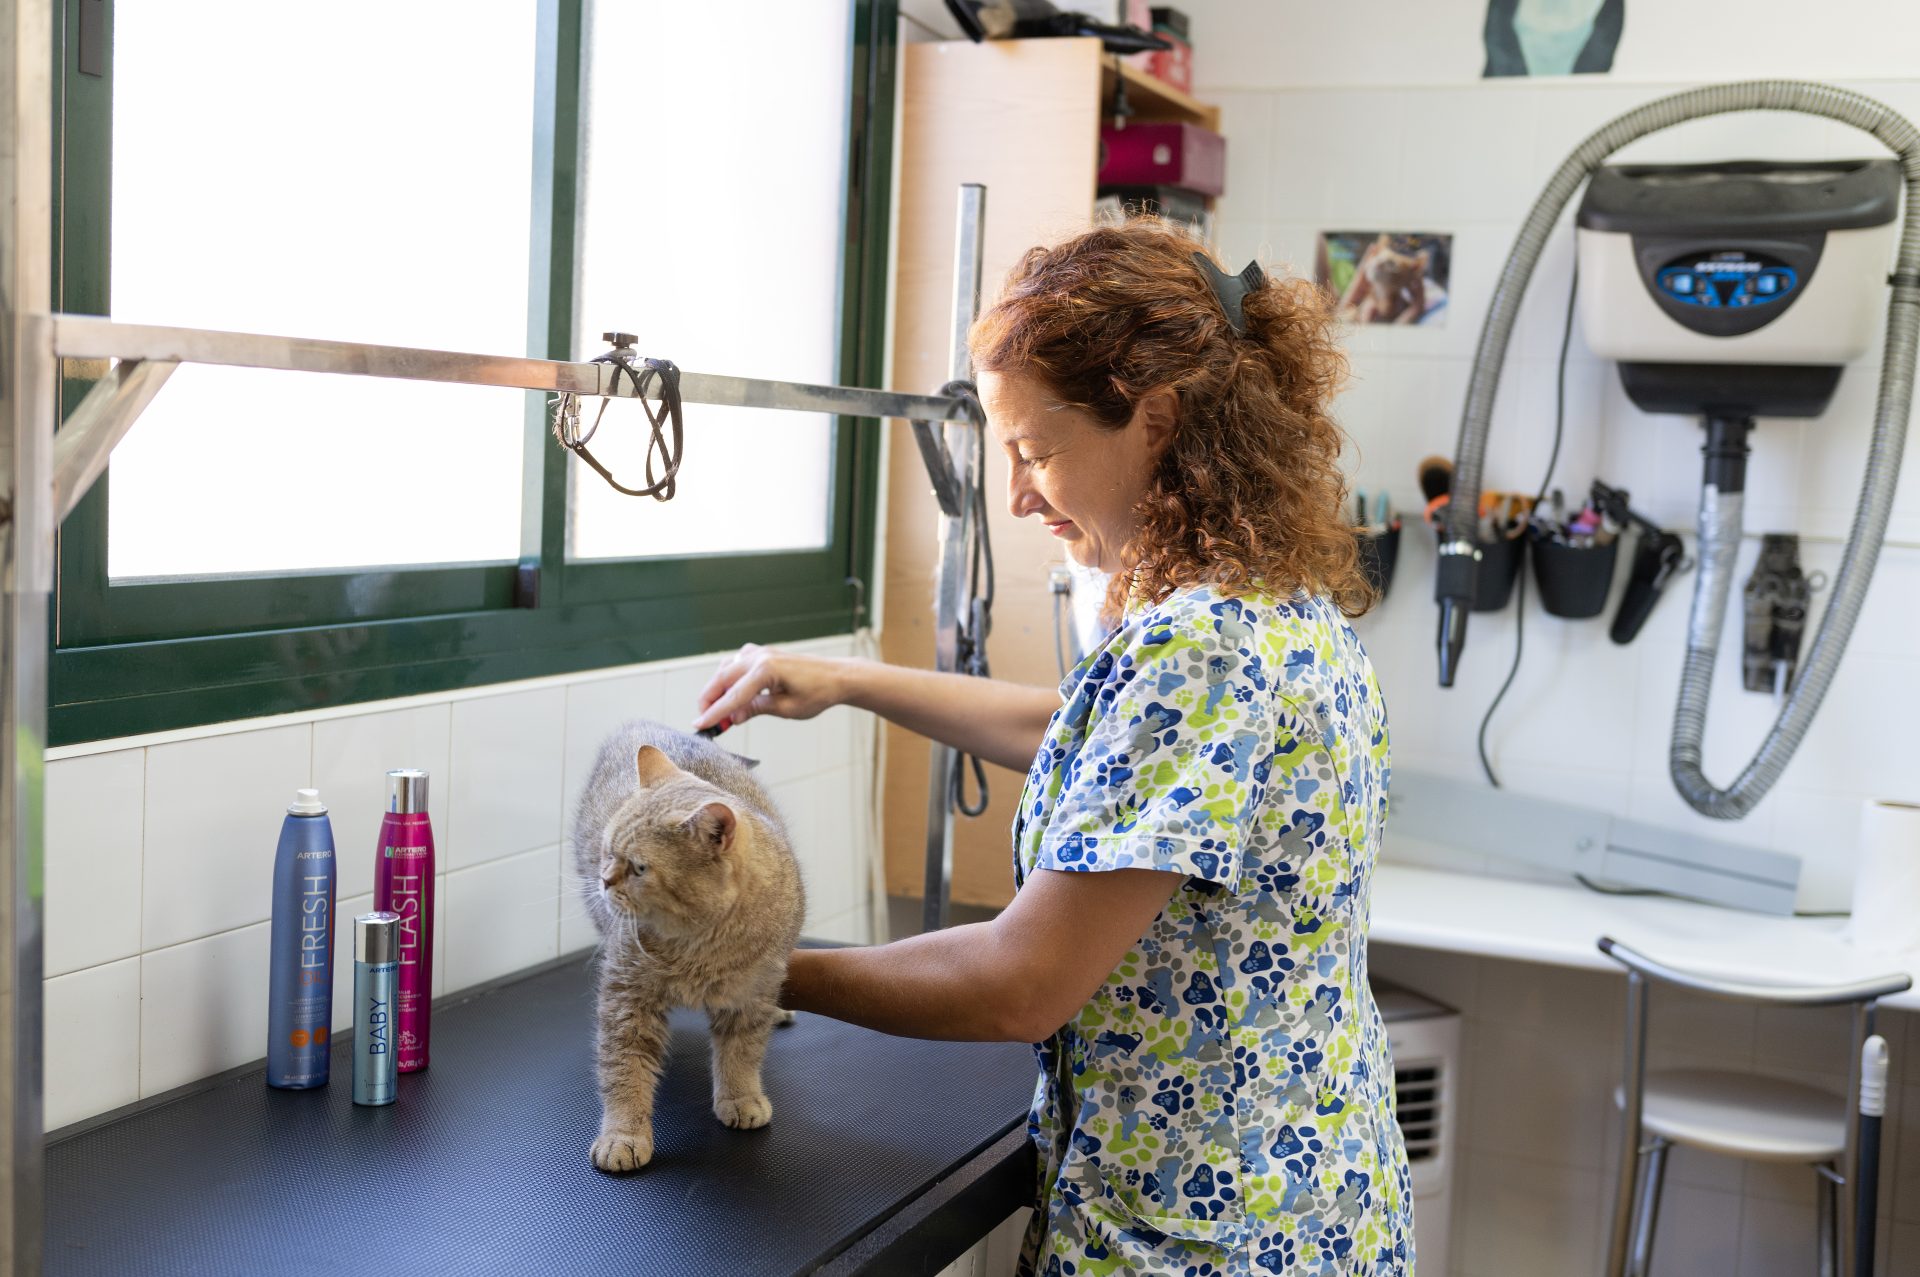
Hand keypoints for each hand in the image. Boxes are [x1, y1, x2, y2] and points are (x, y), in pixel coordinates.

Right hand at [691, 644, 848, 730]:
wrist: (837, 676)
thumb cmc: (818, 693)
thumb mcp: (786, 709)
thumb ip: (756, 709)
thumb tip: (732, 717)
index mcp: (766, 670)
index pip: (733, 696)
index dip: (714, 713)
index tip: (699, 725)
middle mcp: (759, 657)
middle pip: (722, 678)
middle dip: (709, 700)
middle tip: (704, 721)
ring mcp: (760, 652)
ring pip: (726, 668)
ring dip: (717, 688)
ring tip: (718, 711)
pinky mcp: (763, 653)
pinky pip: (736, 662)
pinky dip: (728, 677)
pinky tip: (732, 692)